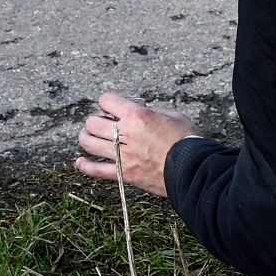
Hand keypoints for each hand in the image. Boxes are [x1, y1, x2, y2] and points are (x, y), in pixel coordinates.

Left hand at [75, 92, 197, 197]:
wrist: (195, 169)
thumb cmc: (188, 140)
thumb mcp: (173, 115)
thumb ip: (152, 112)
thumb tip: (140, 113)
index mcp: (138, 116)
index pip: (106, 101)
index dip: (107, 102)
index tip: (111, 107)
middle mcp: (126, 134)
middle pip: (93, 122)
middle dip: (94, 121)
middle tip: (101, 124)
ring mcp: (123, 155)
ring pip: (89, 143)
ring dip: (86, 138)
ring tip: (89, 138)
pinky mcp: (124, 174)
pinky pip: (96, 170)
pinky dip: (85, 166)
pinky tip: (80, 162)